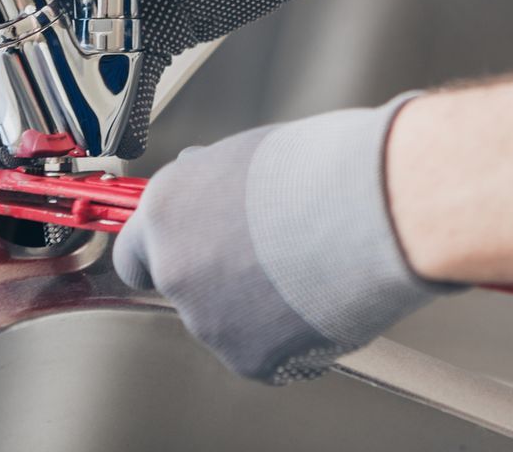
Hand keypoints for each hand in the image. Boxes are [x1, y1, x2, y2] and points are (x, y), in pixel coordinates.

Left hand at [113, 95, 450, 381]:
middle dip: (222, 277)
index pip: (136, 250)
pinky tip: (321, 298)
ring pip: (226, 321)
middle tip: (275, 255)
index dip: (172, 249)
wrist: (376, 208)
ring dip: (257, 305)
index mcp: (166, 209)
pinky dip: (288, 334)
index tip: (197, 249)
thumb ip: (213, 184)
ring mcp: (209, 319)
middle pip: (186, 286)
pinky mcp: (250, 358)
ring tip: (312, 267)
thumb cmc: (327, 167)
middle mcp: (176, 267)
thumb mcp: (251, 154)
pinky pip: (262, 351)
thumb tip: (208, 189)